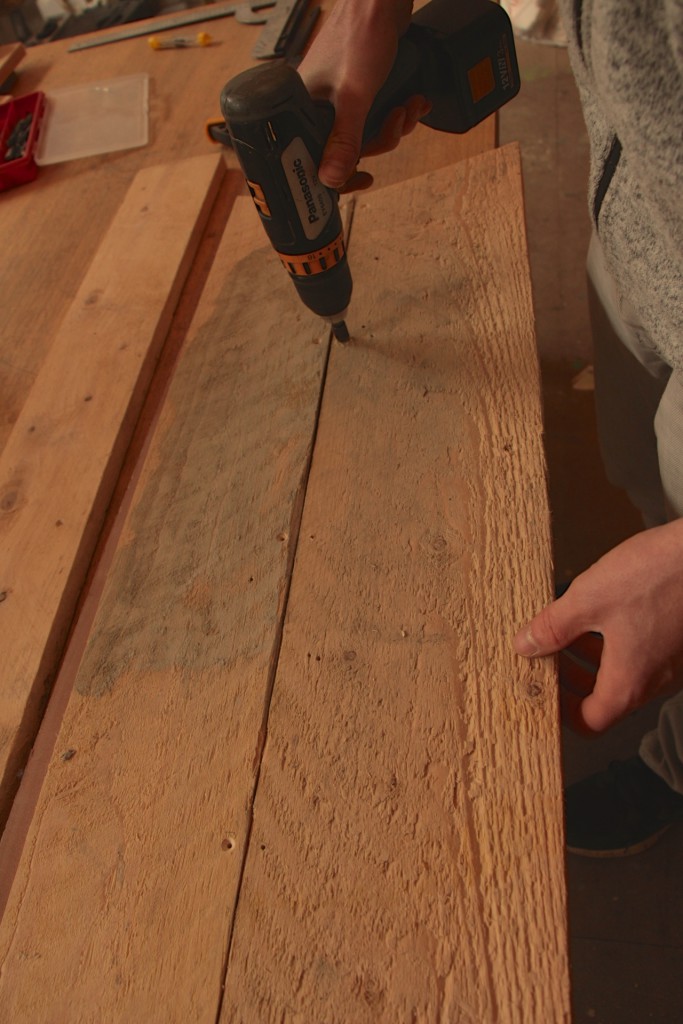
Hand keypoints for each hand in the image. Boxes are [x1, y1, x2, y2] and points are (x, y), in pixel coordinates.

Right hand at [298, 0, 426, 189]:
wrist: (382, 0)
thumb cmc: (359, 33)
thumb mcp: (355, 96)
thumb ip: (345, 140)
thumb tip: (330, 178)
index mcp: (304, 108)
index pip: (316, 156)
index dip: (340, 172)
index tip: (362, 180)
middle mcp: (320, 105)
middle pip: (351, 147)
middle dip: (382, 138)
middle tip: (395, 121)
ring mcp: (343, 97)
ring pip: (370, 132)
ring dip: (396, 124)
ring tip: (407, 105)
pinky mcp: (363, 89)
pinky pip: (380, 115)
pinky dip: (399, 111)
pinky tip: (411, 99)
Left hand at [513, 520, 682, 732]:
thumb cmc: (659, 575)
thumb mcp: (589, 599)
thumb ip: (553, 627)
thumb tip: (526, 645)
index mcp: (629, 682)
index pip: (590, 723)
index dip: (561, 710)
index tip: (543, 688)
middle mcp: (656, 681)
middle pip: (607, 699)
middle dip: (573, 679)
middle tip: (548, 656)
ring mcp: (674, 663)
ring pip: (626, 675)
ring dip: (594, 659)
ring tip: (570, 630)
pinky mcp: (681, 642)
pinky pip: (644, 655)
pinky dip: (618, 644)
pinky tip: (604, 613)